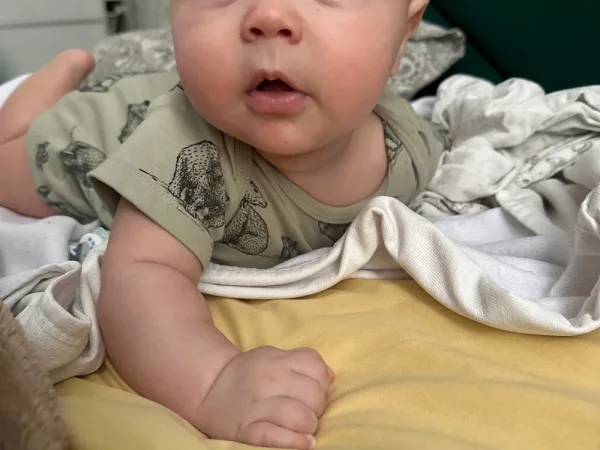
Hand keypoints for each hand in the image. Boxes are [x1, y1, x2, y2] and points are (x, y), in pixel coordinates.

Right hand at [195, 346, 334, 449]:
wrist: (208, 391)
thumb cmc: (248, 374)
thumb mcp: (273, 357)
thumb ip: (302, 362)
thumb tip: (331, 378)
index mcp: (275, 360)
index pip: (315, 367)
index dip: (322, 382)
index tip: (313, 391)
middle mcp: (266, 380)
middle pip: (313, 395)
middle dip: (318, 407)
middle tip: (307, 411)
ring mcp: (256, 407)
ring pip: (300, 417)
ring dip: (309, 426)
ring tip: (303, 428)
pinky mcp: (246, 431)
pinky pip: (276, 437)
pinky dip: (295, 442)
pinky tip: (305, 443)